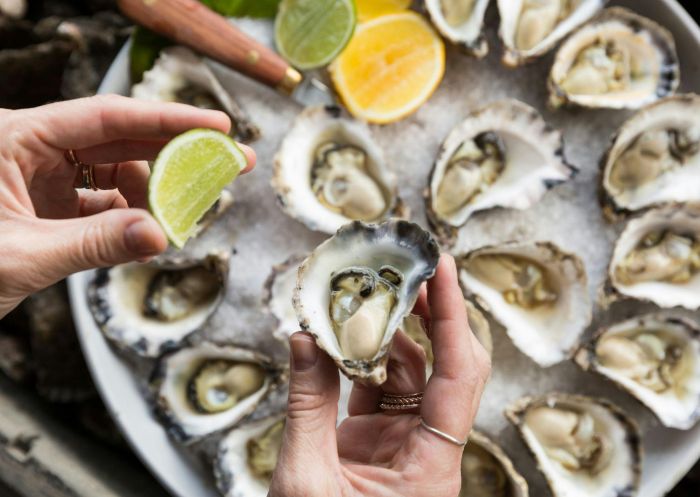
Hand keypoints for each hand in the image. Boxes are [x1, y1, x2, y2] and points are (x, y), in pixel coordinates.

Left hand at [0, 95, 255, 317]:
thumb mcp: (24, 257)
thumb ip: (94, 245)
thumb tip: (161, 237)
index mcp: (12, 138)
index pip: (104, 116)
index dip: (166, 119)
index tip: (217, 123)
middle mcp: (30, 150)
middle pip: (118, 139)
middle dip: (175, 151)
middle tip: (229, 160)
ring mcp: (40, 178)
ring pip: (115, 172)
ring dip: (153, 193)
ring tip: (184, 213)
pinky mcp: (48, 206)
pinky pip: (102, 204)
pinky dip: (130, 217)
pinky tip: (151, 229)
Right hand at [271, 254, 491, 496]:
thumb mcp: (305, 482)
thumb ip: (307, 405)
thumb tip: (305, 338)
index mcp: (432, 466)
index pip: (458, 375)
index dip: (452, 316)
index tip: (443, 269)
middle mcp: (430, 449)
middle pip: (450, 366)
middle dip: (431, 316)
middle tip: (411, 271)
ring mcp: (406, 443)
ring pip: (412, 372)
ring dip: (389, 334)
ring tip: (364, 298)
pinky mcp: (381, 442)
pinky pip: (380, 387)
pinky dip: (362, 359)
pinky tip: (342, 338)